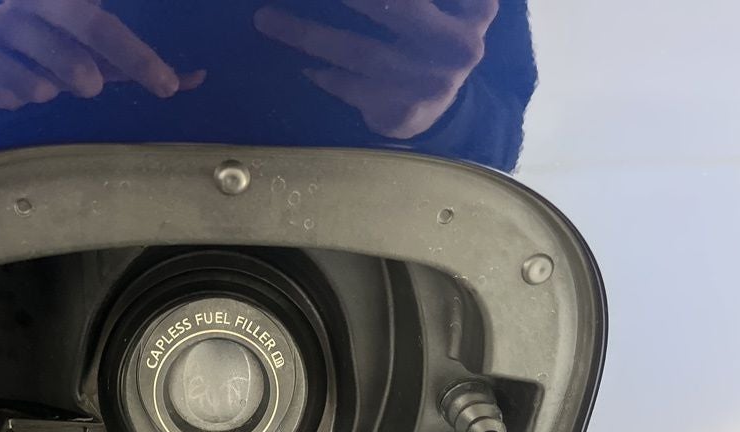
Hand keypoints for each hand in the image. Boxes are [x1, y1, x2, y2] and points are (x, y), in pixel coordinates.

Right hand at [0, 0, 205, 109]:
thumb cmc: (59, 48)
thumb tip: (199, 78)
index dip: (139, 54)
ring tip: (48, 88)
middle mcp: (36, 0)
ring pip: (35, 65)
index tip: (167, 86)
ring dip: (47, 86)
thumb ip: (143, 64)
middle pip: (80, 22)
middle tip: (94, 88)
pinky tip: (16, 92)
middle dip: (94, 62)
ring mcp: (0, 23)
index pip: (109, 23)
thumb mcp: (102, 53)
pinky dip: (13, 97)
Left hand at [254, 0, 497, 138]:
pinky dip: (324, 75)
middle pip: (394, 6)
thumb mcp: (455, 10)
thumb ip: (421, 3)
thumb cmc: (435, 42)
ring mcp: (428, 84)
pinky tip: (304, 67)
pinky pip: (351, 88)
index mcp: (473, 14)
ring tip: (266, 19)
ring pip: (358, 51)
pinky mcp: (403, 113)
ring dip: (307, 34)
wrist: (443, 109)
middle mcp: (456, 48)